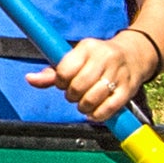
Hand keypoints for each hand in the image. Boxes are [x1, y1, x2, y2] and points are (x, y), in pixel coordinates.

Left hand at [35, 29, 157, 123]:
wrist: (134, 55)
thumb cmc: (96, 60)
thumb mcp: (76, 59)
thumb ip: (52, 72)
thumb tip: (29, 79)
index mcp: (87, 47)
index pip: (65, 70)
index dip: (60, 82)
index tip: (64, 83)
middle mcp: (104, 57)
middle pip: (78, 86)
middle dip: (71, 95)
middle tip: (75, 94)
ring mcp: (118, 73)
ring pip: (92, 98)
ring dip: (83, 106)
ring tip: (84, 103)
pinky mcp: (128, 89)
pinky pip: (109, 108)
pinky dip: (98, 115)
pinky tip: (94, 112)